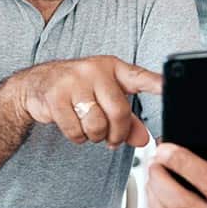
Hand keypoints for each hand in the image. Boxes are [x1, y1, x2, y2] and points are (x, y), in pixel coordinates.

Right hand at [11, 55, 160, 147]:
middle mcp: (95, 70)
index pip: (140, 76)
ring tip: (89, 128)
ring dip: (95, 136)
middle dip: (117, 133)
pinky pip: (76, 130)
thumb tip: (143, 139)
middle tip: (112, 139)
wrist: (36, 85)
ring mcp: (74, 82)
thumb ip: (127, 120)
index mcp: (113, 68)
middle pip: (119, 112)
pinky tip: (73, 126)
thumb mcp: (104, 98)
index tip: (170, 86)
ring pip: (97, 124)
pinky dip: (77, 137)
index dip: (156, 83)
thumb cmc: (77, 90)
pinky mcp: (56, 97)